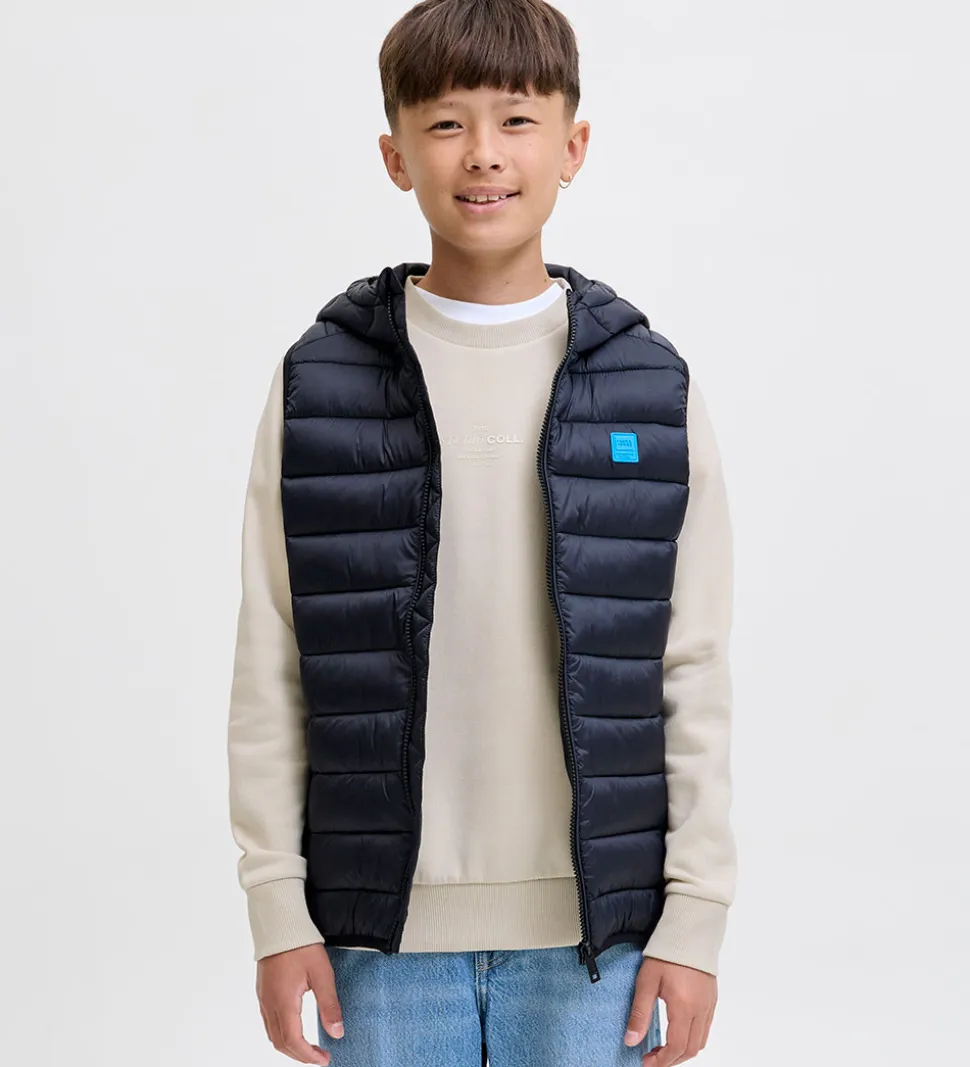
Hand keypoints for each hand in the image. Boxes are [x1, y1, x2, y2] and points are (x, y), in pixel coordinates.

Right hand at [256, 943, 344, 1064]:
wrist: (280, 924)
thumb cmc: (301, 945)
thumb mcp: (322, 974)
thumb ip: (329, 1005)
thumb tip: (337, 1033)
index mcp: (283, 1003)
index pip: (293, 1042)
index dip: (308, 1056)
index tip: (324, 1060)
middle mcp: (269, 1005)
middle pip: (281, 1043)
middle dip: (300, 1055)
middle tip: (320, 1057)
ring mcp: (263, 999)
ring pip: (272, 1035)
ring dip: (290, 1046)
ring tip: (309, 1047)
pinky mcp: (262, 992)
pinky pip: (268, 1023)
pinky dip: (282, 1034)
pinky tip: (294, 1029)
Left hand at [624, 956, 716, 1064]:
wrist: (689, 931)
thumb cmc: (666, 953)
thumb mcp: (647, 981)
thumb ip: (640, 1013)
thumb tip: (631, 1041)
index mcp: (684, 1007)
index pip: (676, 1047)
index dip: (661, 1061)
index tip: (646, 1063)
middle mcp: (701, 1010)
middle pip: (690, 1050)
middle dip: (671, 1060)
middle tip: (652, 1059)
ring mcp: (709, 1006)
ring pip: (700, 1042)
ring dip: (682, 1051)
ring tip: (663, 1049)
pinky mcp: (712, 999)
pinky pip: (705, 1029)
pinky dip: (692, 1039)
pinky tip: (678, 1033)